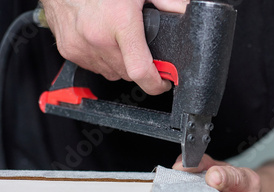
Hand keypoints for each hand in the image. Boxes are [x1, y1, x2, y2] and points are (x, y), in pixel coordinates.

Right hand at [41, 0, 188, 94]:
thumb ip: (167, 4)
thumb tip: (186, 13)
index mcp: (120, 23)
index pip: (140, 70)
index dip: (156, 83)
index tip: (164, 83)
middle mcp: (98, 37)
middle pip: (128, 74)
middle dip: (139, 67)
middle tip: (140, 49)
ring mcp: (81, 46)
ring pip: (111, 73)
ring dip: (120, 64)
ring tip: (118, 40)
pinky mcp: (69, 51)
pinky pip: (94, 67)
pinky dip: (102, 59)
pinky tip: (102, 40)